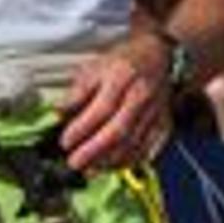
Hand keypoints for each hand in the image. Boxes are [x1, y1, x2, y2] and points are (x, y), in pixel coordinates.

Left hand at [58, 31, 171, 172]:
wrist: (157, 53)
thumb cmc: (123, 61)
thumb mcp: (95, 67)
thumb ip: (77, 91)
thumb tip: (59, 112)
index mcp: (122, 77)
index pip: (101, 109)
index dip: (81, 129)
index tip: (65, 142)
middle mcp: (141, 95)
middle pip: (118, 131)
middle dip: (94, 151)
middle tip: (75, 162)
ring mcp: (155, 111)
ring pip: (133, 144)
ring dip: (110, 161)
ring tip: (91, 169)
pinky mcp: (164, 122)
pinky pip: (149, 148)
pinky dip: (130, 160)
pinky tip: (114, 165)